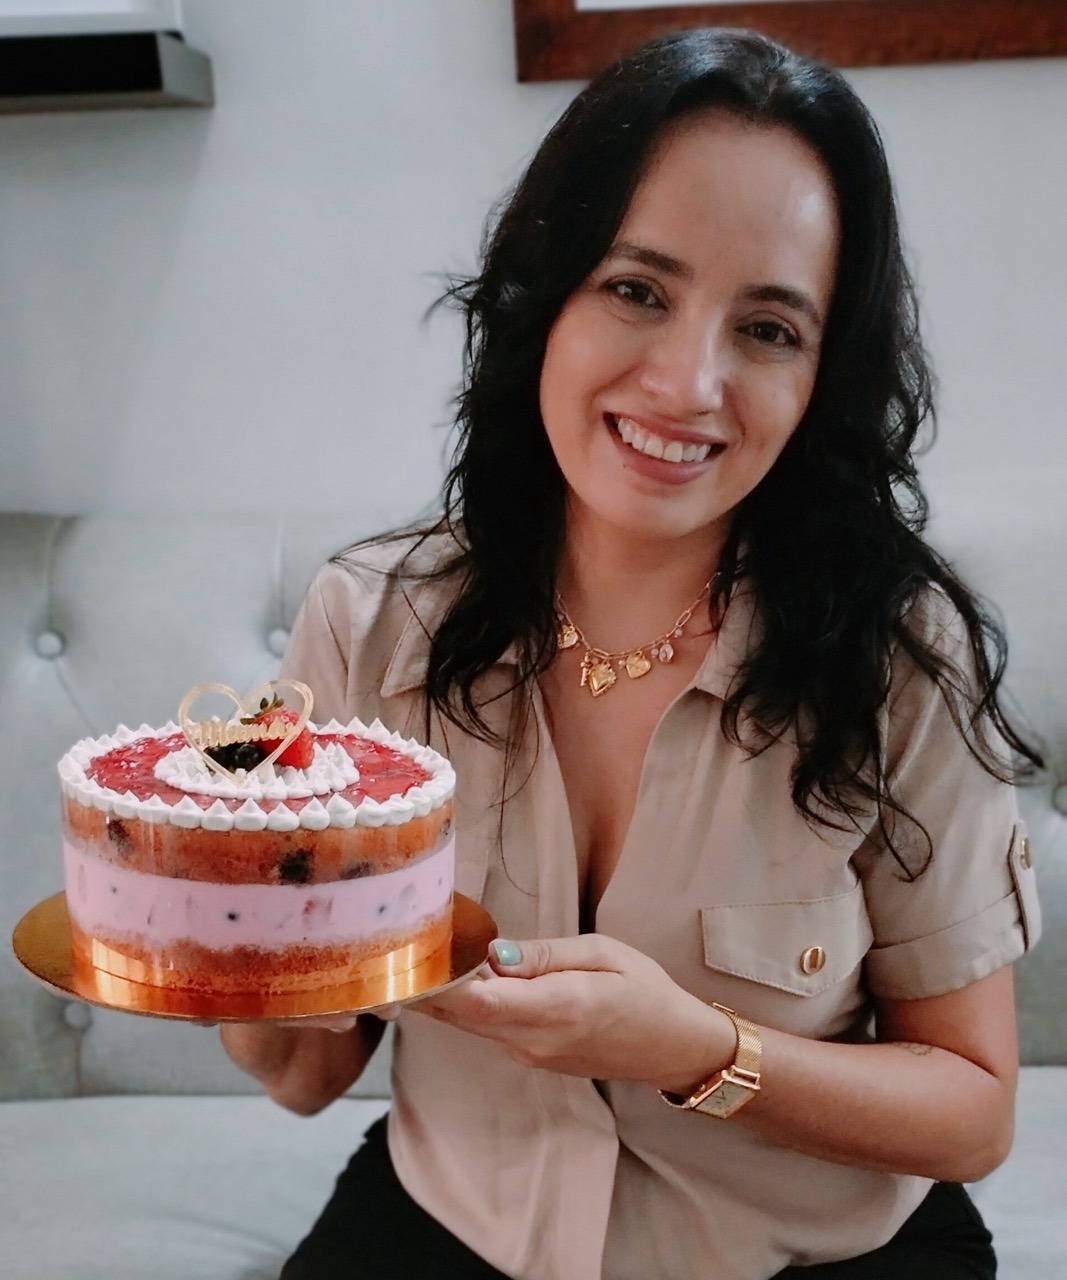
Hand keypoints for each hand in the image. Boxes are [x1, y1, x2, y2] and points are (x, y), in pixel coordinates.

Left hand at [412, 934, 732, 1091]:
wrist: (671, 1046)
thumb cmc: (645, 990)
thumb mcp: (603, 952)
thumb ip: (546, 954)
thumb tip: (493, 954)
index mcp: (557, 1008)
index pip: (479, 1002)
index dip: (438, 984)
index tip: (409, 956)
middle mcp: (534, 1040)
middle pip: (463, 1015)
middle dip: (428, 984)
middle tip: (396, 945)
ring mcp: (530, 1054)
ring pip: (471, 1023)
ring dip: (445, 993)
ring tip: (420, 952)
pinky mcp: (530, 1057)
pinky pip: (488, 1028)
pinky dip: (468, 1004)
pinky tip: (458, 974)